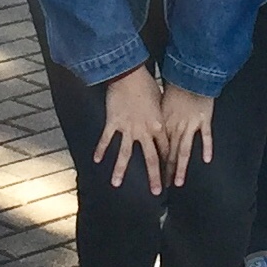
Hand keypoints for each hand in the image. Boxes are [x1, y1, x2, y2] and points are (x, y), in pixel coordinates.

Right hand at [96, 68, 166, 194]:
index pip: (165, 150)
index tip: (171, 177)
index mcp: (158, 126)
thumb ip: (160, 116)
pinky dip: (101, 149)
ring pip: (125, 154)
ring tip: (116, 184)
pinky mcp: (113, 122)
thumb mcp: (160, 102)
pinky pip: (107, 139)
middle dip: (154, 177)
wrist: (130, 74)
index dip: (169, 165)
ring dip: (120, 170)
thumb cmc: (147, 85)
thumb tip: (163, 124)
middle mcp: (144, 131)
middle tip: (156, 192)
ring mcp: (128, 128)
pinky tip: (96, 160)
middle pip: (151, 158)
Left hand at [159, 86, 215, 188]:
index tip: (156, 176)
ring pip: (184, 150)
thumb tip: (152, 126)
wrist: (188, 74)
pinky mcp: (204, 119)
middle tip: (163, 187)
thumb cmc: (173, 86)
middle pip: (170, 154)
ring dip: (181, 167)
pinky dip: (207, 147)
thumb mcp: (162, 102)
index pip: (160, 149)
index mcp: (164, 124)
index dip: (158, 164)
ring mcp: (190, 125)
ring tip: (179, 182)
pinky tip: (207, 160)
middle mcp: (175, 127)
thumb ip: (159, 117)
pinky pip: (205, 136)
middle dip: (166, 172)